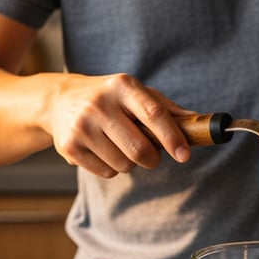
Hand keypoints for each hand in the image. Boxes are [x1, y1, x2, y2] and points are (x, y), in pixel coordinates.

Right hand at [45, 73, 192, 177]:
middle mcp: (100, 104)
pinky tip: (104, 151)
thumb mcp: (136, 93)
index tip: (185, 155)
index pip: (153, 114)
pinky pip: (106, 172)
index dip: (172, 137)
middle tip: (152, 156)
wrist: (60, 100)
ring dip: (130, 163)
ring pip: (123, 164)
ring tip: (121, 146)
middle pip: (139, 148)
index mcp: (123, 86)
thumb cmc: (109, 98)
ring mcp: (82, 126)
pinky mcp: (69, 146)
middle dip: (152, 159)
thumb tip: (198, 122)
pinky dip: (112, 168)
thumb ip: (167, 108)